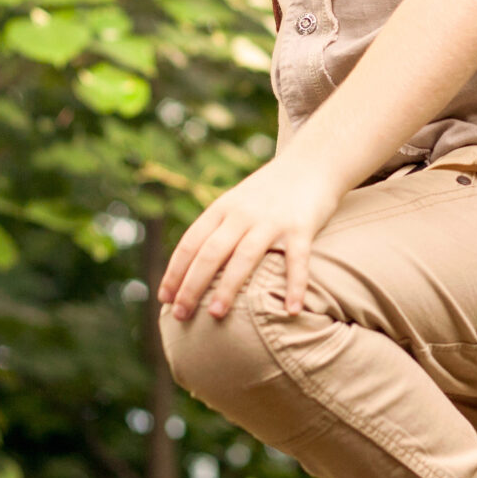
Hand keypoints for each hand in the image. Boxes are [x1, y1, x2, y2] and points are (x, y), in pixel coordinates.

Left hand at [159, 156, 344, 321]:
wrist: (313, 161)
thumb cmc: (270, 192)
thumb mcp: (237, 203)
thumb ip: (217, 229)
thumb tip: (191, 268)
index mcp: (222, 208)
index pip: (191, 243)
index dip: (175, 272)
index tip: (163, 298)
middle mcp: (243, 213)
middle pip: (210, 252)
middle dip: (191, 285)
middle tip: (179, 315)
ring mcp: (272, 220)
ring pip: (244, 256)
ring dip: (228, 286)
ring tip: (215, 314)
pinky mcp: (302, 226)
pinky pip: (297, 261)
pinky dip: (295, 286)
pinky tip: (292, 311)